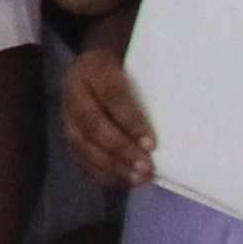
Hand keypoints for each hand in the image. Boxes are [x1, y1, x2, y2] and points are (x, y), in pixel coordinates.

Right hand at [61, 44, 157, 190]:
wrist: (94, 62)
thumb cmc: (127, 64)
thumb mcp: (138, 63)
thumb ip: (151, 84)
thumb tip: (177, 114)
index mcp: (94, 68)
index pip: (112, 96)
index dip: (131, 121)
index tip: (152, 144)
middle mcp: (73, 91)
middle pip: (93, 125)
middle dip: (121, 150)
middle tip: (146, 168)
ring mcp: (65, 113)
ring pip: (81, 144)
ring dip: (110, 166)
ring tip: (137, 179)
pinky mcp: (66, 132)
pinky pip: (77, 156)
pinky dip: (98, 172)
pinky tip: (120, 181)